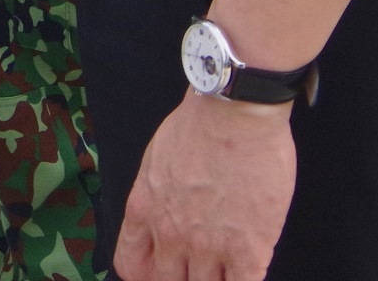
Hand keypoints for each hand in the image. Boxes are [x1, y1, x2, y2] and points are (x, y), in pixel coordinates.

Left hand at [115, 92, 296, 279]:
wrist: (234, 114)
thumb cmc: (197, 126)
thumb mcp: (155, 161)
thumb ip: (156, 197)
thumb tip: (165, 214)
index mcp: (143, 210)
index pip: (130, 265)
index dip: (146, 275)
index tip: (161, 270)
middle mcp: (170, 234)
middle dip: (180, 280)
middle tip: (196, 269)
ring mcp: (208, 246)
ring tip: (224, 268)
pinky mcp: (248, 250)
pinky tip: (247, 267)